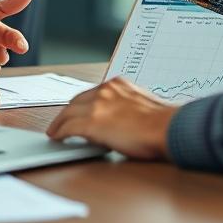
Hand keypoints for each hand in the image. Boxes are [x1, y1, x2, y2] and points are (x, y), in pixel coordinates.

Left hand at [46, 77, 177, 159]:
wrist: (167, 128)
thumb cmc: (163, 123)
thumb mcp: (142, 106)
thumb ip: (125, 107)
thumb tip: (117, 120)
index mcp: (118, 85)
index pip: (92, 93)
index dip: (82, 104)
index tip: (78, 111)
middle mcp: (105, 91)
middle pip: (76, 100)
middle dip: (67, 112)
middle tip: (61, 122)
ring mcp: (97, 105)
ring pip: (68, 112)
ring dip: (60, 122)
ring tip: (55, 131)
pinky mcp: (91, 122)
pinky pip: (68, 127)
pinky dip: (60, 132)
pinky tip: (56, 137)